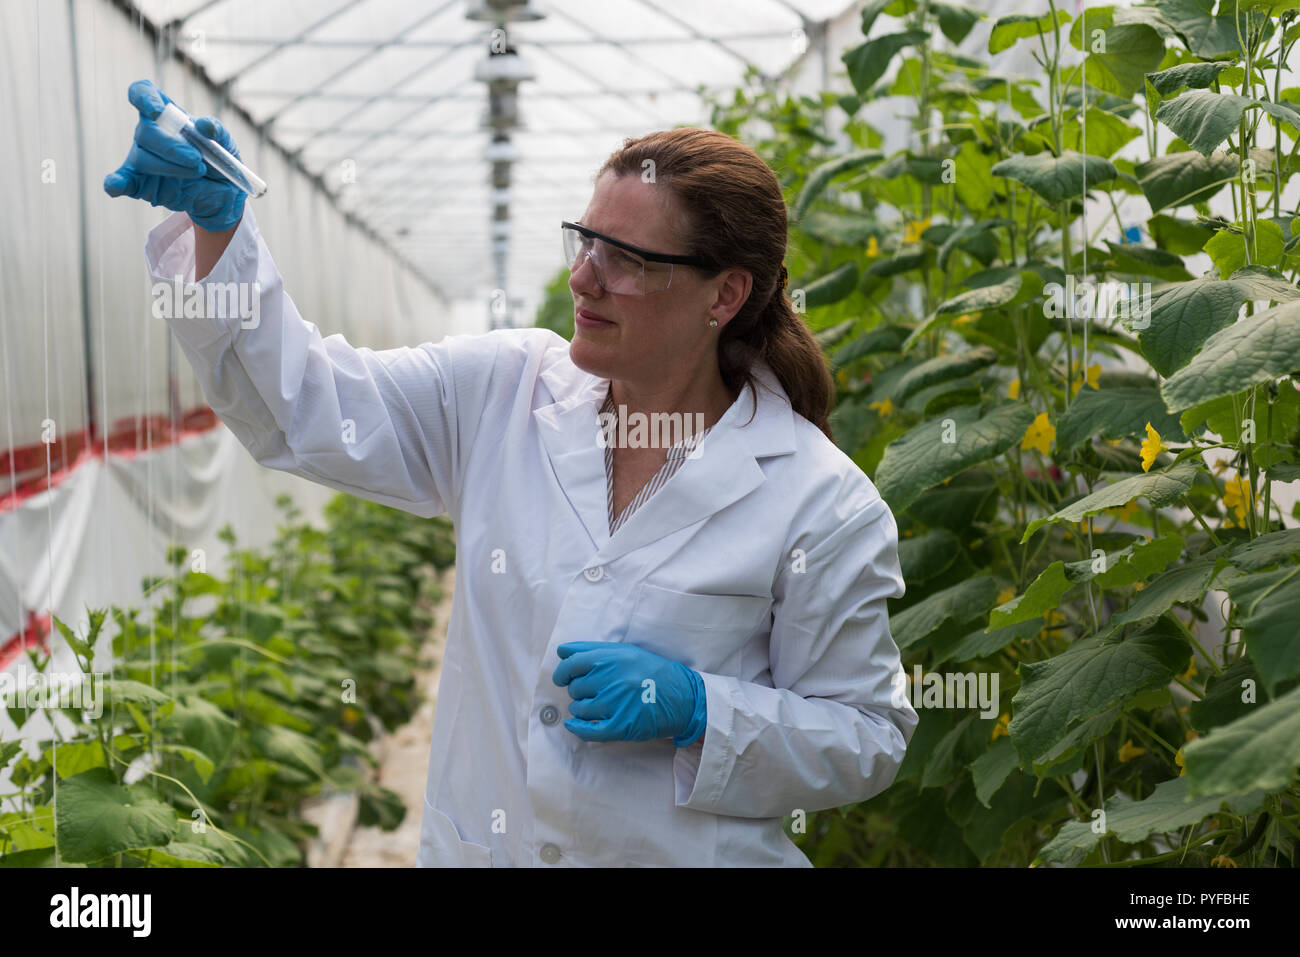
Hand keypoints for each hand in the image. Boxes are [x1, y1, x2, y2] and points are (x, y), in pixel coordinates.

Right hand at [103, 79, 245, 231]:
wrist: (223, 194)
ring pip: (143, 158)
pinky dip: (116, 183)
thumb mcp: (226, 144)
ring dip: (172, 167)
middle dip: (172, 147)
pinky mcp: (140, 183)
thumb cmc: (219, 161)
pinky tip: (115, 186)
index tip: (158, 112)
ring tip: (198, 171)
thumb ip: (218, 131)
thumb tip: (204, 125)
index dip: (144, 97)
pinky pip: (122, 181)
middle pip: (145, 132)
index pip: (142, 93)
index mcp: (166, 115)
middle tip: (197, 160)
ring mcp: (141, 158)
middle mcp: (149, 133)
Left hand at [552, 641, 706, 746]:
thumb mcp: (626, 651)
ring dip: (582, 708)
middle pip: (574, 688)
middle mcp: (610, 679)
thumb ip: (593, 649)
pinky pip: (587, 730)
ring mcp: (614, 703)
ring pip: (579, 708)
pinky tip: (575, 724)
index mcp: (611, 658)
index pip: (571, 664)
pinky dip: (577, 728)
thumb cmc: (652, 671)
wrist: (683, 697)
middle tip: (594, 691)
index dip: (562, 672)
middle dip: (579, 690)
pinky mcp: (620, 726)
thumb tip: (562, 651)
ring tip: (598, 705)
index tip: (563, 678)